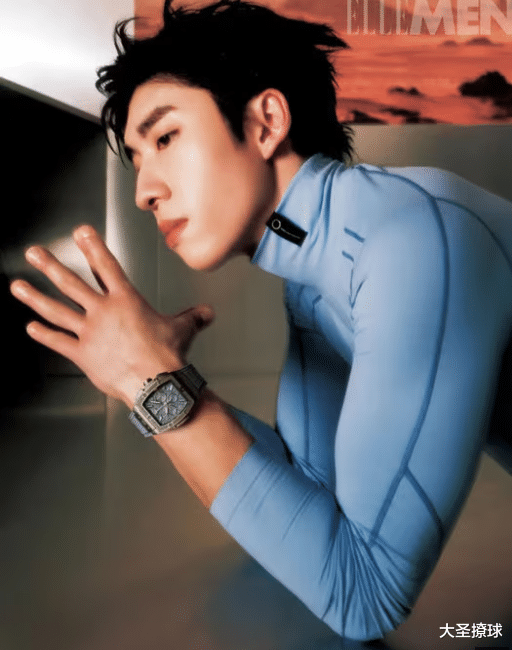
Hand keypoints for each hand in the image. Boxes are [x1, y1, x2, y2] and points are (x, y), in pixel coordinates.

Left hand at [10, 225, 213, 406]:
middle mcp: (103, 312)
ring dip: (34, 297)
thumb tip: (208, 312)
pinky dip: (43, 335)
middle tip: (34, 252)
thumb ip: (192, 317)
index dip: (93, 246)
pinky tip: (30, 327)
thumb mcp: (183, 330)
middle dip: (50, 265)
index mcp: (126, 301)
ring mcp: (89, 333)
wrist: (155, 384)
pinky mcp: (82, 354)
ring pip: (56, 310)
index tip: (79, 231)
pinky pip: (58, 342)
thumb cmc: (167, 356)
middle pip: (71, 283)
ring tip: (17, 286)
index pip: (106, 266)